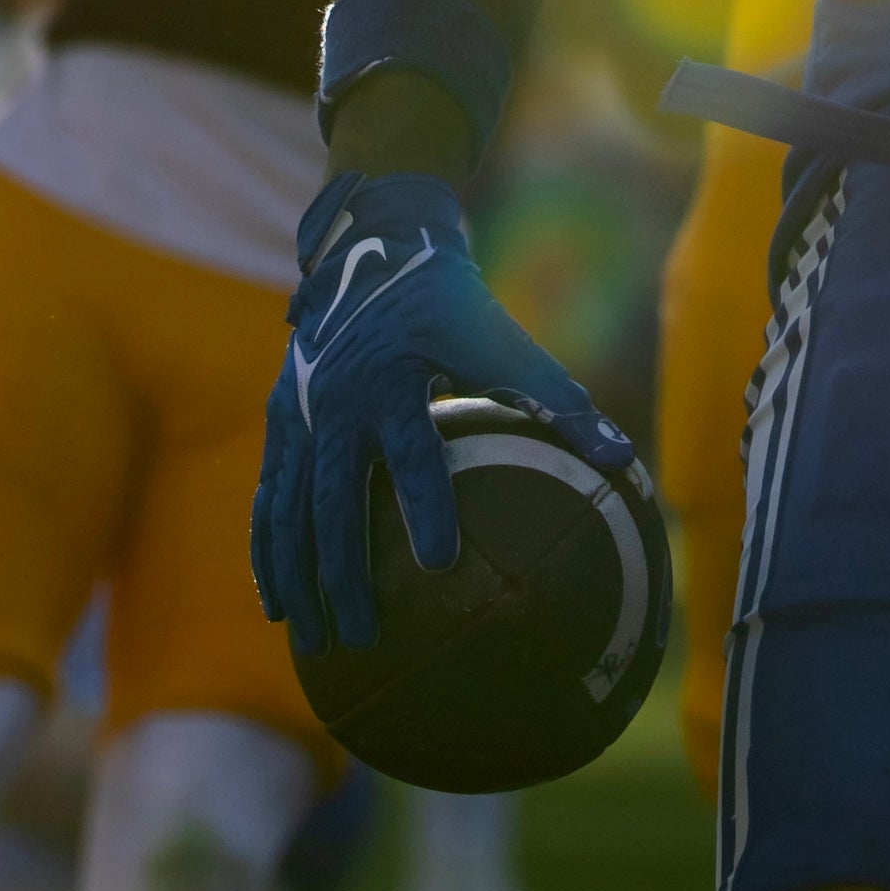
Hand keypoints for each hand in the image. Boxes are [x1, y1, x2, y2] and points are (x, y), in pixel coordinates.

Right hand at [250, 172, 639, 655]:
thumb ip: (555, 398)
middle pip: (335, 499)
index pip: (410, 450)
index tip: (440, 561)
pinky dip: (267, 553)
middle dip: (345, 571)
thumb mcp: (498, 336)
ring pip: (290, 510)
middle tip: (367, 635)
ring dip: (299, 578)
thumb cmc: (447, 301)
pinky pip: (268, 499)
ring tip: (317, 642)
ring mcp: (296, 415)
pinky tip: (278, 609)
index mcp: (391, 377)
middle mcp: (334, 400)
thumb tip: (622, 459)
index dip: (423, 503)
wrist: (370, 248)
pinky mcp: (279, 424)